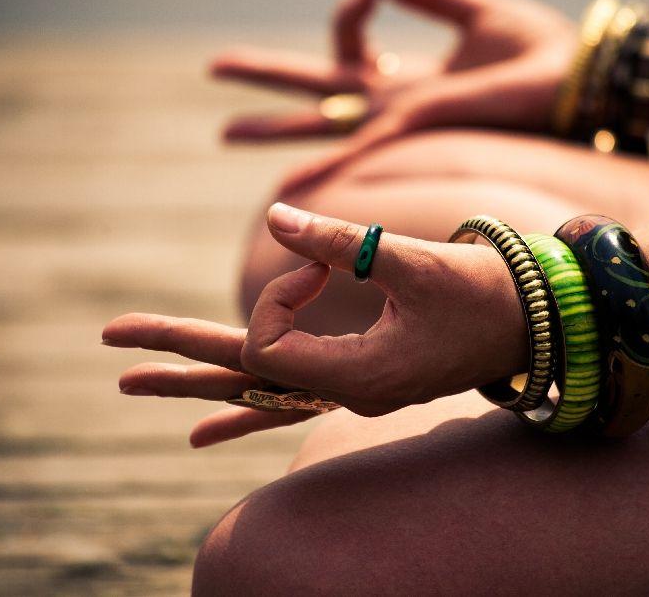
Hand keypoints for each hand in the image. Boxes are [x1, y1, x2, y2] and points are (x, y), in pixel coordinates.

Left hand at [105, 203, 527, 446]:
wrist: (538, 319)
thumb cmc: (485, 290)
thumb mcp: (412, 261)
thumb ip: (340, 243)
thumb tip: (271, 218)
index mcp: (357, 377)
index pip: (271, 345)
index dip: (279, 295)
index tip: (321, 262)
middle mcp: (345, 395)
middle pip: (243, 378)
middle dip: (178, 354)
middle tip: (110, 341)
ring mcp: (350, 392)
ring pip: (258, 392)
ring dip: (198, 381)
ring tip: (133, 382)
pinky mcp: (359, 379)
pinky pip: (286, 402)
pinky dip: (242, 410)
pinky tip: (199, 430)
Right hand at [212, 0, 575, 193]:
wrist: (575, 79)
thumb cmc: (536, 52)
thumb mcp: (470, 12)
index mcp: (410, 71)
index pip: (350, 39)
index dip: (350, 9)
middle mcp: (396, 100)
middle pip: (316, 87)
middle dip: (266, 78)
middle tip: (214, 67)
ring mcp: (401, 119)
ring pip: (322, 124)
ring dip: (272, 128)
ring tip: (223, 130)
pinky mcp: (416, 129)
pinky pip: (357, 154)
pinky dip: (320, 170)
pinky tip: (285, 186)